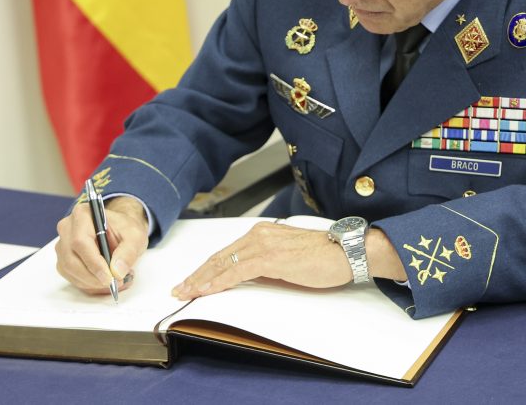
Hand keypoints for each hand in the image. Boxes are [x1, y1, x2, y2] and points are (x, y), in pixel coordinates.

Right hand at [55, 195, 148, 294]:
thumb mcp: (135, 236)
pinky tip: (104, 281)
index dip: (94, 263)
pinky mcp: (64, 260)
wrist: (120, 231)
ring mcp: (62, 245)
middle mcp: (67, 228)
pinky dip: (89, 285)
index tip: (109, 277)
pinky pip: (71, 277)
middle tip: (115, 283)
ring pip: (70, 271)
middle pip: (71, 259)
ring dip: (92, 283)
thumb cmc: (125, 230)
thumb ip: (128, 252)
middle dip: (94, 277)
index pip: (81, 242)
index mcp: (83, 215)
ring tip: (114, 281)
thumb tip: (117, 271)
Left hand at [171, 222, 351, 300]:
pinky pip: (237, 271)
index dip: (206, 268)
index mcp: (262, 233)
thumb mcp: (288, 260)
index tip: (192, 280)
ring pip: (223, 264)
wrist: (346, 252)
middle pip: (219, 257)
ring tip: (186, 292)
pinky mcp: (271, 258)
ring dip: (201, 280)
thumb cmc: (324, 257)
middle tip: (179, 289)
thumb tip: (250, 277)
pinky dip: (218, 281)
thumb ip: (267, 264)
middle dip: (197, 275)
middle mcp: (259, 234)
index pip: (226, 252)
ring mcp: (264, 245)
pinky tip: (206, 290)